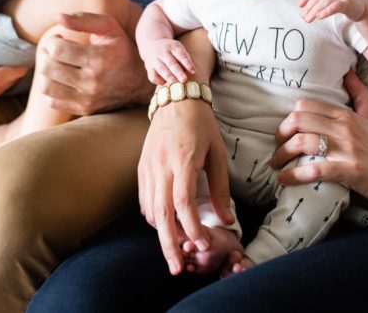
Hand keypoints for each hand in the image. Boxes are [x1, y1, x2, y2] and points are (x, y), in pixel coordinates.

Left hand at [35, 12, 147, 114]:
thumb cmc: (120, 47)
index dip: (52, 41)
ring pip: (46, 87)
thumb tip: (57, 17)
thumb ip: (83, 19)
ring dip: (44, 72)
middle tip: (53, 50)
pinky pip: (52, 101)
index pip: (57, 50)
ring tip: (53, 64)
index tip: (59, 38)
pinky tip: (59, 79)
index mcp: (100, 58)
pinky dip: (51, 89)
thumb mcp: (108, 27)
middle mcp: (93, 81)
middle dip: (45, 55)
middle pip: (48, 68)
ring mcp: (88, 99)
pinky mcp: (84, 110)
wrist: (139, 81)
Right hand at [138, 99, 233, 274]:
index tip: (204, 243)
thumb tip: (226, 221)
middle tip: (178, 268)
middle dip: (168, 245)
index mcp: (183, 160)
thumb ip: (221, 188)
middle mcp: (161, 166)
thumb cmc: (201, 125)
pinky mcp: (141, 169)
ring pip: (150, 210)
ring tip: (178, 248)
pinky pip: (145, 201)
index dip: (192, 227)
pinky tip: (168, 225)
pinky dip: (155, 218)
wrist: (175, 99)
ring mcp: (147, 167)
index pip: (183, 202)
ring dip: (162, 234)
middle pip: (161, 214)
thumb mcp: (218, 154)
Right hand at [139, 39, 195, 84]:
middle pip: (171, 63)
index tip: (193, 71)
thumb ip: (185, 59)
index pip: (181, 55)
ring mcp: (154, 59)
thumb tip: (191, 72)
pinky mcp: (148, 67)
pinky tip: (165, 82)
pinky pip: (153, 76)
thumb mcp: (179, 50)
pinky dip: (159, 81)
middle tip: (184, 80)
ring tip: (175, 82)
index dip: (187, 63)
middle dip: (178, 72)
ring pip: (161, 69)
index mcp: (173, 46)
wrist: (152, 44)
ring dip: (169, 77)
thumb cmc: (171, 51)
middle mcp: (163, 52)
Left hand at [270, 70, 367, 213]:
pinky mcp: (350, 171)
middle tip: (277, 148)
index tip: (284, 133)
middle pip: (299, 120)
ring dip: (282, 155)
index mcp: (348, 115)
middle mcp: (346, 128)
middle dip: (280, 134)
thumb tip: (348, 70)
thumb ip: (360, 94)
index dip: (289, 119)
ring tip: (276, 164)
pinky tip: (284, 179)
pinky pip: (314, 169)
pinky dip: (293, 175)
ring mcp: (348, 149)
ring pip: (303, 142)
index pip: (306, 106)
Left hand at [298, 0, 367, 22]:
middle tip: (304, 17)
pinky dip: (325, 12)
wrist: (363, 6)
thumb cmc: (344, 3)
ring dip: (314, 11)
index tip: (299, 7)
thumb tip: (303, 7)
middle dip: (309, 8)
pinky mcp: (347, 3)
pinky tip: (319, 17)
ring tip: (308, 20)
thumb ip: (320, 0)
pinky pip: (334, 7)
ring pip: (324, 2)